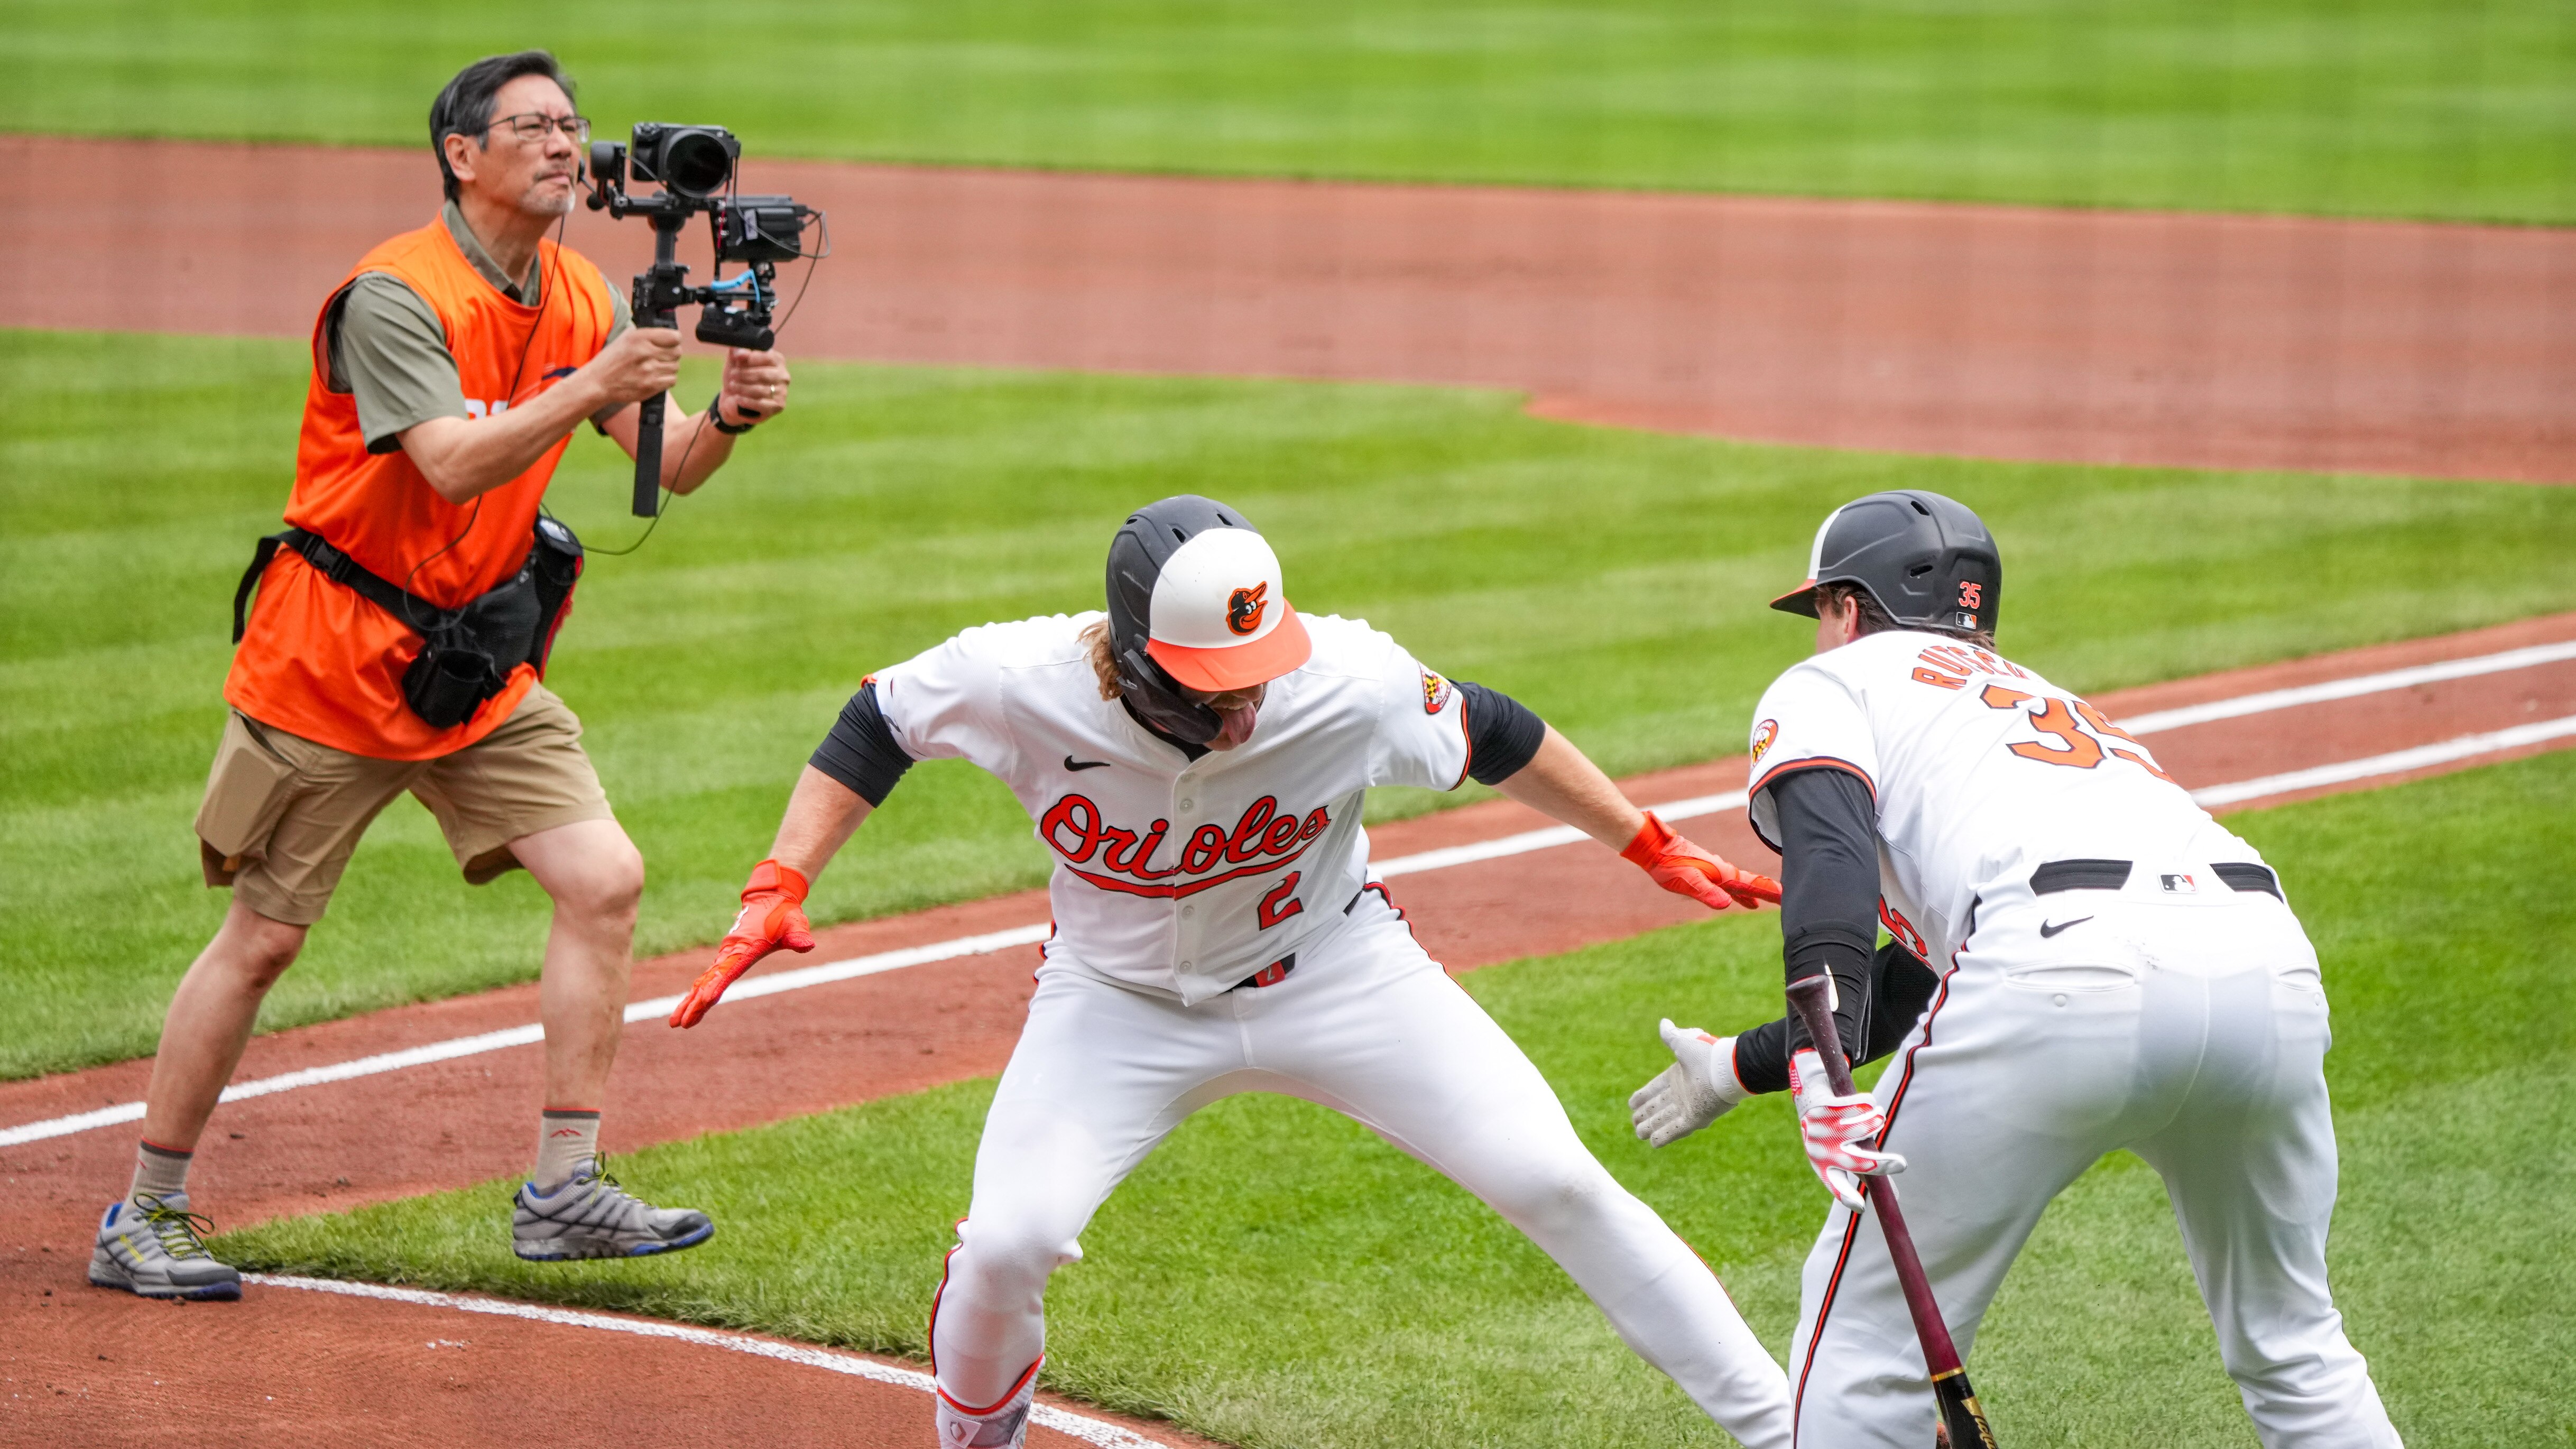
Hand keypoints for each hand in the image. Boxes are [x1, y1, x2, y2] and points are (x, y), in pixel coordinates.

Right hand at [584, 326, 685, 408]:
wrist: (598, 382)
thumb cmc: (611, 359)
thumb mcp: (625, 338)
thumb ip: (646, 334)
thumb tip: (667, 332)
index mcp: (639, 338)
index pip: (674, 336)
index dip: (674, 339)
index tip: (670, 342)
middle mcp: (646, 352)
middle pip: (677, 352)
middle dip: (672, 353)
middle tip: (662, 356)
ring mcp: (649, 371)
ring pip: (675, 366)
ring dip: (669, 366)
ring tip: (657, 366)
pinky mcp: (651, 386)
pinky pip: (672, 380)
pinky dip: (667, 378)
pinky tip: (656, 376)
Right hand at [670, 859, 815, 1027]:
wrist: (771, 897)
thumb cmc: (784, 913)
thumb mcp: (794, 924)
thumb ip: (798, 936)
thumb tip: (807, 945)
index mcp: (744, 948)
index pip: (727, 971)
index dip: (716, 987)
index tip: (705, 1001)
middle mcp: (730, 953)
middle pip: (709, 981)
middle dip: (694, 1003)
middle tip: (678, 1023)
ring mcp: (726, 955)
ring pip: (705, 981)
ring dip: (691, 1001)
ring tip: (676, 1022)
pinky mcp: (727, 956)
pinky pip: (710, 977)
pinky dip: (699, 991)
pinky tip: (691, 1005)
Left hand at [716, 348, 790, 426]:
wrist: (734, 399)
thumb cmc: (738, 377)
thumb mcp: (735, 363)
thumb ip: (738, 353)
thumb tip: (740, 352)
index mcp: (777, 361)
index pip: (768, 357)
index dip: (752, 358)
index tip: (737, 359)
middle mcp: (783, 376)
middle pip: (764, 374)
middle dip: (745, 374)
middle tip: (732, 375)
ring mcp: (782, 392)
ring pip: (762, 390)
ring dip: (744, 388)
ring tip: (733, 386)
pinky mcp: (778, 406)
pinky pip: (762, 404)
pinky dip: (748, 401)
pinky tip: (738, 399)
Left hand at [1620, 812, 1780, 910]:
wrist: (1654, 847)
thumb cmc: (1669, 865)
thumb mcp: (1688, 882)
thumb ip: (1707, 892)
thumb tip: (1727, 904)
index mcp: (1722, 874)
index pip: (1750, 884)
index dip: (1769, 891)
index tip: (1786, 896)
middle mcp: (1722, 871)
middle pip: (1749, 883)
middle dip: (1766, 891)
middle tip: (1785, 899)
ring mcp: (1714, 870)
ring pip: (1738, 883)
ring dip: (1752, 891)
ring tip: (1762, 903)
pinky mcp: (1705, 871)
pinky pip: (1726, 883)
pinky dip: (1736, 891)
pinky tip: (1735, 898)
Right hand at [1630, 1020, 1748, 1146]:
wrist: (1728, 1069)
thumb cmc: (1707, 1055)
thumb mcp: (1684, 1044)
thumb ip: (1672, 1036)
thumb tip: (1664, 1023)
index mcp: (1677, 1076)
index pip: (1655, 1088)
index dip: (1643, 1096)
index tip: (1631, 1103)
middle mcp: (1682, 1094)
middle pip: (1658, 1107)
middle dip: (1645, 1115)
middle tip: (1634, 1122)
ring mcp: (1688, 1107)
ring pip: (1664, 1120)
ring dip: (1651, 1127)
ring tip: (1639, 1134)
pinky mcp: (1695, 1119)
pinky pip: (1676, 1130)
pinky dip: (1665, 1136)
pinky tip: (1654, 1143)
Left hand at [1789, 1046, 1905, 1210]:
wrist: (1809, 1097)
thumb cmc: (1832, 1135)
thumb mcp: (1843, 1155)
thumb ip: (1869, 1174)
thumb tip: (1896, 1198)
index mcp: (1823, 1167)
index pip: (1835, 1186)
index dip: (1846, 1197)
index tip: (1861, 1208)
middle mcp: (1821, 1151)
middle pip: (1855, 1163)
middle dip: (1880, 1165)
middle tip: (1902, 1165)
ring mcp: (1822, 1128)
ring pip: (1862, 1128)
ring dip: (1877, 1121)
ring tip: (1879, 1116)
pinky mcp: (1826, 1107)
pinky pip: (1859, 1107)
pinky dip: (1869, 1104)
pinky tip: (1867, 1104)